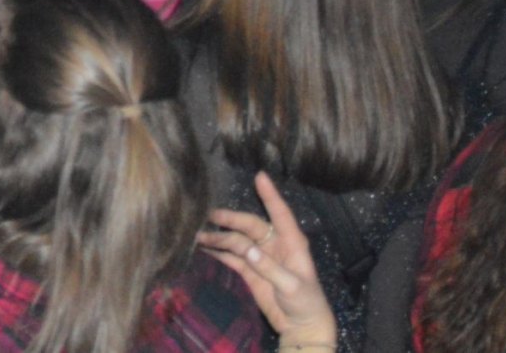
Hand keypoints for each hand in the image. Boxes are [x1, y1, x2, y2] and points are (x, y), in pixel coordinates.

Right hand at [198, 172, 337, 347]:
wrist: (302, 328)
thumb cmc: (307, 304)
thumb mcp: (292, 287)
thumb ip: (270, 268)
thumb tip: (248, 250)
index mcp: (292, 243)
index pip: (280, 213)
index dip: (270, 195)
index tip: (259, 176)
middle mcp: (274, 245)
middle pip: (250, 225)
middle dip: (230, 219)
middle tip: (209, 215)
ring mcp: (260, 257)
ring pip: (237, 240)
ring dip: (219, 237)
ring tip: (198, 235)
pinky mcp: (249, 271)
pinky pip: (231, 257)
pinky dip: (217, 252)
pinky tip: (203, 248)